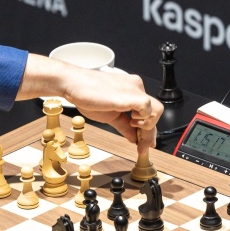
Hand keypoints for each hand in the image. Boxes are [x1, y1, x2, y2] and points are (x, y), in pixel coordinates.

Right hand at [16, 54, 162, 150]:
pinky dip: (143, 119)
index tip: (145, 144)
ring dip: (147, 126)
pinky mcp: (130, 95)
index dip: (148, 130)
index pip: (148, 112)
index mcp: (132, 90)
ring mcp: (134, 89)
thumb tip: (133, 138)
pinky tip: (131, 122)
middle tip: (142, 147)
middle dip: (149, 133)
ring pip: (156, 110)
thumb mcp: (109, 114)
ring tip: (133, 130)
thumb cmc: (87, 94)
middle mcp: (136, 87)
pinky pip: (147, 107)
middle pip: (155, 112)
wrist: (73, 83)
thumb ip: (123, 126)